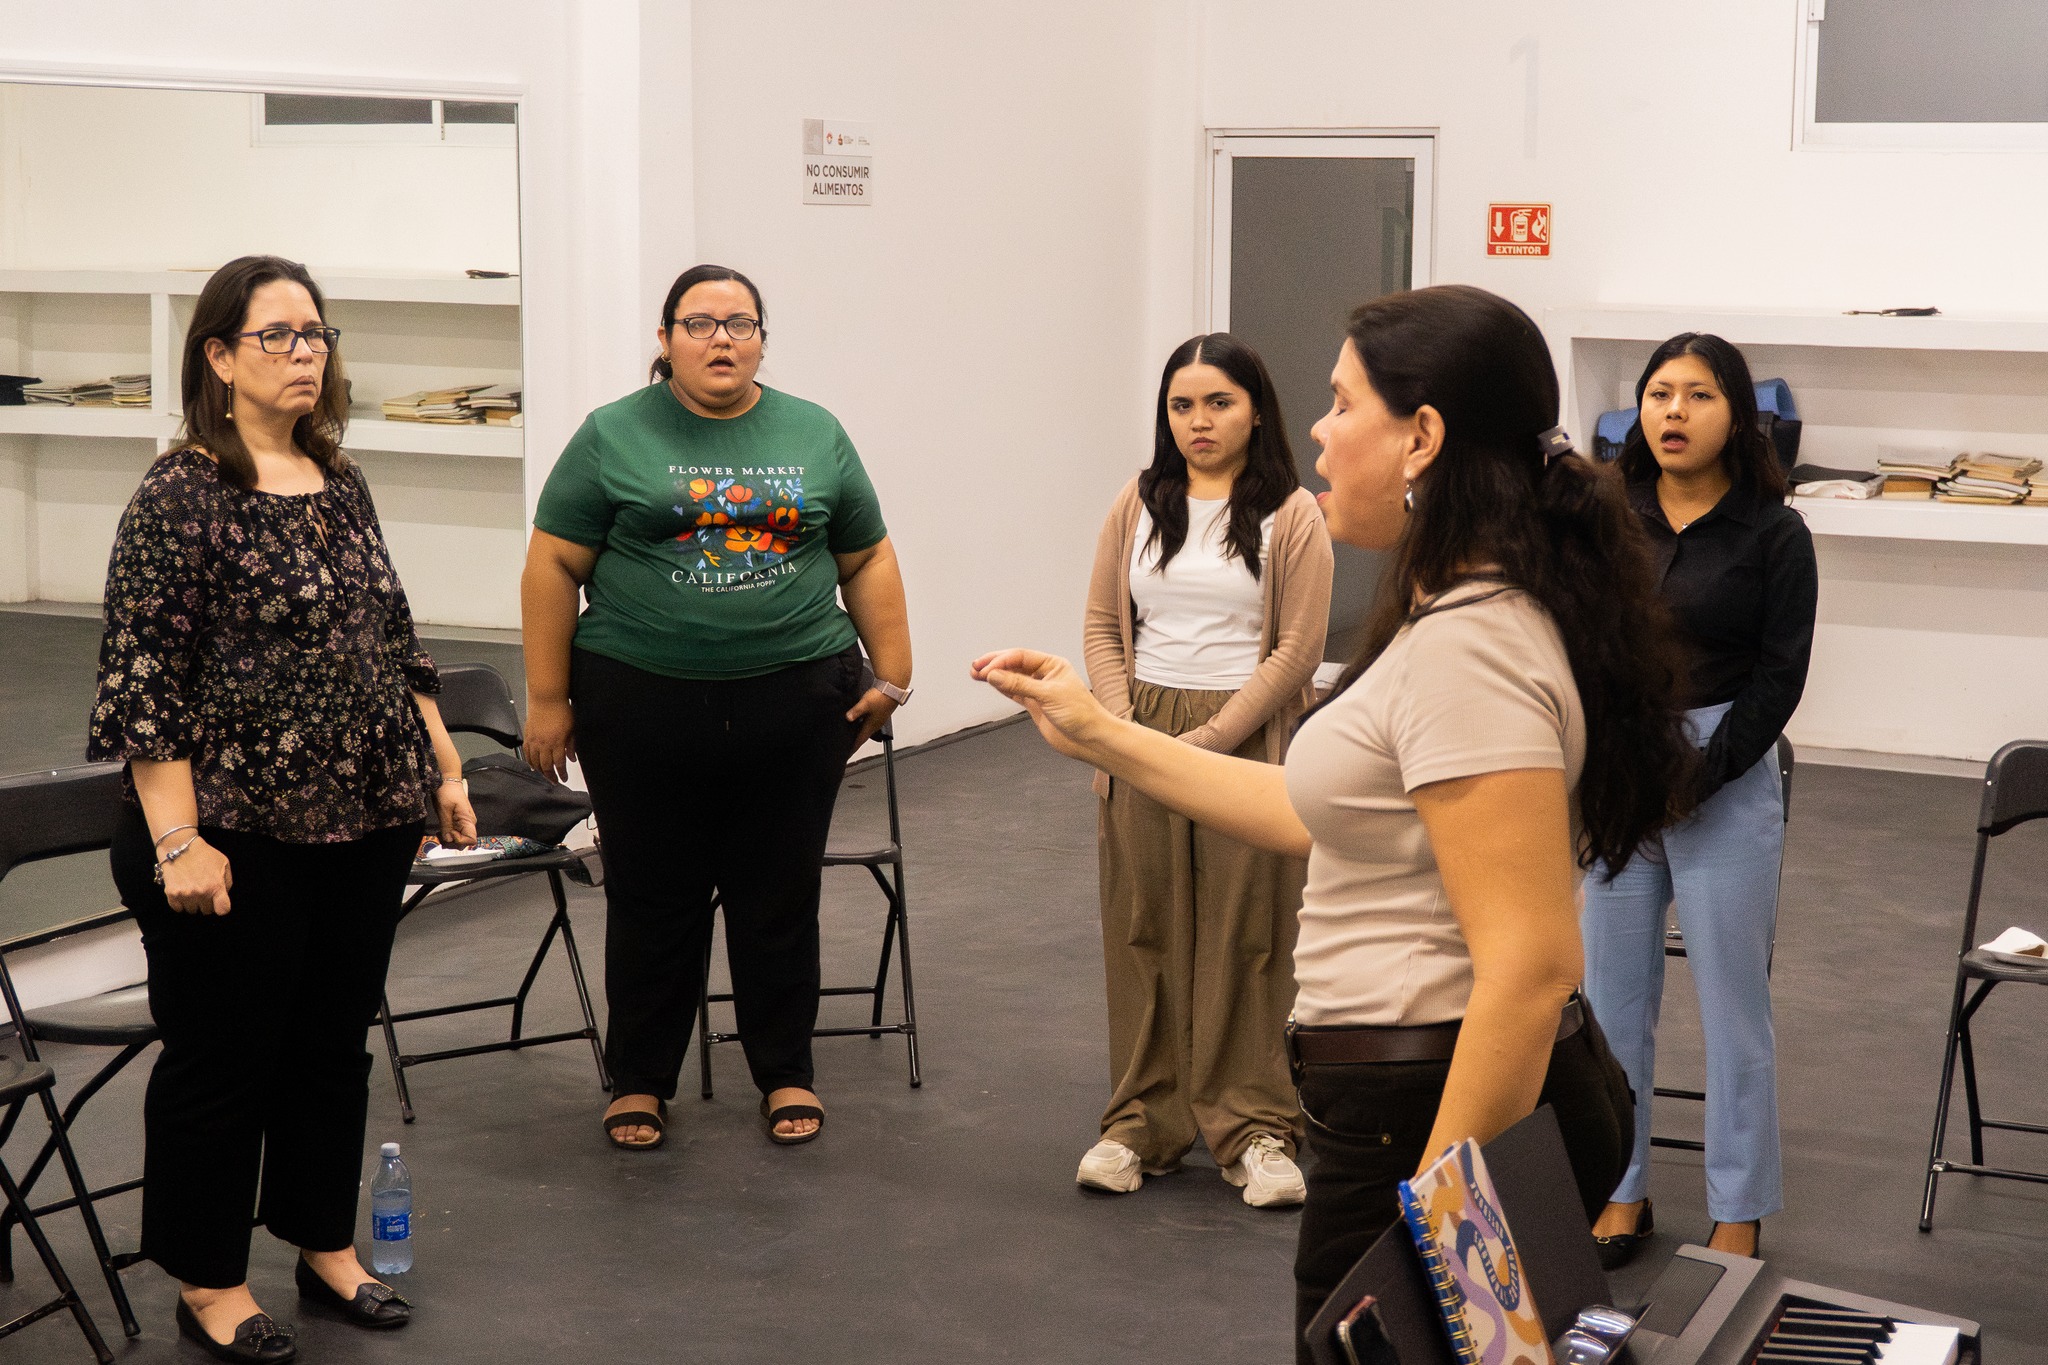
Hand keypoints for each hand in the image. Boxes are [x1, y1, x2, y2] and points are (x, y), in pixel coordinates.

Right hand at [161, 837, 232, 915]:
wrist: (179, 846)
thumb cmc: (204, 854)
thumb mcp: (224, 863)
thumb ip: (227, 881)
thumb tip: (224, 896)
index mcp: (216, 886)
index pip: (223, 910)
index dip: (222, 907)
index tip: (219, 903)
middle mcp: (201, 893)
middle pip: (207, 911)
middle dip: (207, 903)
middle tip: (204, 892)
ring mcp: (185, 895)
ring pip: (192, 910)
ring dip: (193, 903)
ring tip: (192, 891)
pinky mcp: (171, 894)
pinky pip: (177, 908)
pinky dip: (180, 904)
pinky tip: (182, 893)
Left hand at [435, 780, 477, 847]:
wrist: (448, 783)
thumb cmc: (448, 793)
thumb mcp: (445, 809)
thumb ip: (447, 825)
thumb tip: (448, 839)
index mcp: (468, 821)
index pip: (471, 840)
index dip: (460, 841)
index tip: (450, 834)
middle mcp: (468, 824)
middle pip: (464, 842)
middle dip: (452, 842)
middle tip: (441, 835)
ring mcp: (463, 824)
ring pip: (458, 840)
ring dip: (448, 840)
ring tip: (439, 833)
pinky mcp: (458, 823)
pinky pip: (454, 834)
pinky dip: (447, 835)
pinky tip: (441, 831)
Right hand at [524, 696, 576, 781]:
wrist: (547, 698)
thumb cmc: (561, 710)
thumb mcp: (572, 728)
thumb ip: (571, 745)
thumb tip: (572, 758)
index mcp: (557, 743)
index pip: (559, 764)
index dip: (562, 774)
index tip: (564, 778)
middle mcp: (544, 744)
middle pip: (546, 766)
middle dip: (550, 776)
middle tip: (554, 780)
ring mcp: (534, 741)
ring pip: (535, 762)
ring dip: (540, 771)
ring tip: (544, 775)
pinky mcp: (527, 736)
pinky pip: (527, 753)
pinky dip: (529, 761)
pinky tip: (532, 765)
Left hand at [846, 687, 899, 745]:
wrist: (893, 688)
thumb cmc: (881, 697)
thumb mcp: (865, 704)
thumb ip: (856, 711)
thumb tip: (848, 718)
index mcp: (871, 726)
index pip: (860, 740)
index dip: (853, 747)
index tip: (847, 754)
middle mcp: (875, 725)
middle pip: (863, 736)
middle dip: (855, 741)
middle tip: (847, 745)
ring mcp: (878, 719)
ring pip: (866, 729)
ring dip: (859, 733)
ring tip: (850, 734)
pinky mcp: (879, 713)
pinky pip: (868, 722)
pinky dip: (862, 724)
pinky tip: (858, 720)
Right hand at [969, 649, 1110, 761]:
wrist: (1090, 739)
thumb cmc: (1080, 714)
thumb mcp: (1048, 695)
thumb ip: (1020, 684)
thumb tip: (994, 675)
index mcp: (1053, 664)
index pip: (1021, 656)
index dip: (1002, 661)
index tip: (986, 669)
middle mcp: (1045, 674)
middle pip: (1014, 664)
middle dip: (994, 664)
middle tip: (975, 666)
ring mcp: (1039, 690)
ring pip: (1012, 678)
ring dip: (995, 675)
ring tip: (975, 673)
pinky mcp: (1035, 705)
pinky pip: (1014, 692)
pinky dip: (1001, 687)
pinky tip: (990, 683)